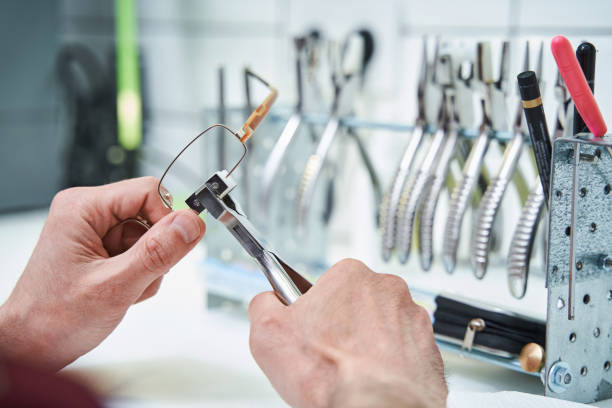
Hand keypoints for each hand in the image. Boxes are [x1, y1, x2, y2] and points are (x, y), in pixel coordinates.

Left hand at [0, 177, 204, 370]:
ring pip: (149, 236)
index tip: (171, 251)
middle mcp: (88, 212)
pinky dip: (140, 273)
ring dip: (148, 267)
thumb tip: (191, 223)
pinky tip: (121, 290)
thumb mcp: (115, 286)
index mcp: (83, 208)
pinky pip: (140, 251)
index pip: (148, 192)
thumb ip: (157, 252)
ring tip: (123, 289)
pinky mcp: (102, 247)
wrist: (33, 347)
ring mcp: (95, 230)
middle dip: (154, 251)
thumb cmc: (54, 318)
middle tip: (134, 279)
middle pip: (151, 214)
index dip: (166, 220)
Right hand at [248, 259, 446, 407]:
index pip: (325, 285)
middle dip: (342, 324)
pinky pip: (402, 351)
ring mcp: (412, 317)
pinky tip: (372, 379)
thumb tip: (267, 300)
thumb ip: (263, 303)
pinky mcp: (428, 347)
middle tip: (327, 353)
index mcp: (350, 275)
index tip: (309, 328)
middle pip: (355, 303)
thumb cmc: (329, 374)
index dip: (313, 310)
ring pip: (380, 326)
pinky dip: (389, 363)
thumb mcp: (267, 332)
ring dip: (367, 342)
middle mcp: (387, 288)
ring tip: (350, 370)